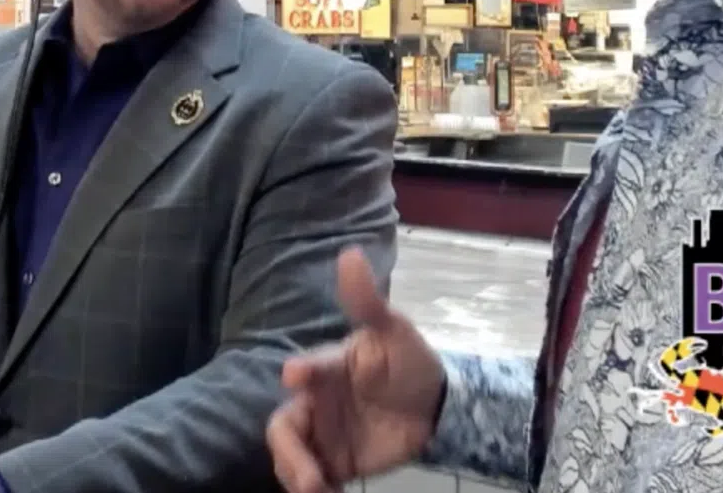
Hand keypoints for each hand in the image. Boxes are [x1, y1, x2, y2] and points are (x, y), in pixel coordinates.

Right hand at [267, 248, 446, 492]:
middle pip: (283, 428)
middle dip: (290, 452)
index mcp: (327, 369)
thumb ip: (368, 302)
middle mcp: (316, 403)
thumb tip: (350, 253)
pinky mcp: (334, 463)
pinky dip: (311, 489)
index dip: (301, 372)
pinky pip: (310, 479)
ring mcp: (322, 435)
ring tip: (319, 490)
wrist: (438, 410)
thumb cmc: (410, 363)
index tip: (295, 376)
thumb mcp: (394, 332)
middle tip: (309, 477)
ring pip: (290, 456)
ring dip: (297, 474)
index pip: (307, 370)